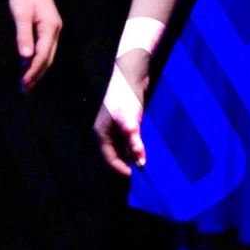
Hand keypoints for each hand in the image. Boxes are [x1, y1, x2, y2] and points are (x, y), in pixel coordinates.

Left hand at [8, 0, 61, 90]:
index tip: (23, 85)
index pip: (42, 56)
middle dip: (37, 75)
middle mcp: (55, 29)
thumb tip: (25, 57)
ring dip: (38, 68)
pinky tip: (28, 63)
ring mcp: (52, 27)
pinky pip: (45, 46)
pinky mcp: (47, 24)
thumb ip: (23, 35)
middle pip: (48, 58)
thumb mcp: (21, 14)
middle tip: (25, 90)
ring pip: (48, 53)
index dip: (33, 72)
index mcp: (50, 28)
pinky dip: (37, 58)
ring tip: (27, 82)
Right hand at [94, 56, 149, 176]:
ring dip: (133, 155)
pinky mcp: (125, 120)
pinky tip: (147, 148)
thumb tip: (140, 164)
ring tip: (147, 164)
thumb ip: (134, 143)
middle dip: (128, 164)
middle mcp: (106, 132)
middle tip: (143, 174)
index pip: (110, 160)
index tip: (137, 177)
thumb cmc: (127, 96)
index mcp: (101, 134)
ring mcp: (115, 126)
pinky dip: (137, 145)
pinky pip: (130, 139)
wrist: (131, 72)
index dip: (122, 170)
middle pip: (115, 155)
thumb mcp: (130, 122)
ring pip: (123, 147)